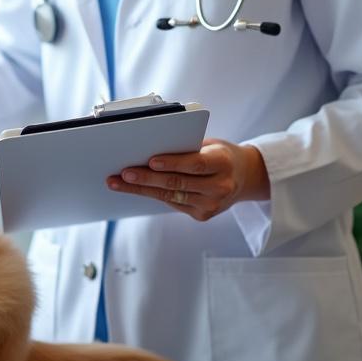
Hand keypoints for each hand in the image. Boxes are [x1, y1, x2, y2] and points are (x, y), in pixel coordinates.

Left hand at [107, 138, 269, 221]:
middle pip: (177, 182)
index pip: (194, 163)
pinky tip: (133, 190)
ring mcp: (212, 204)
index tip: (150, 161)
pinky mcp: (203, 215)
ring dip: (140, 190)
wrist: (244, 176)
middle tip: (123, 173)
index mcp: (223, 163)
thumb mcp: (210, 145)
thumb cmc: (219, 154)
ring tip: (117, 183)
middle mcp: (220, 186)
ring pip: (170, 196)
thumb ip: (185, 148)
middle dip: (147, 178)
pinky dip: (151, 195)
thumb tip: (147, 150)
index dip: (172, 163)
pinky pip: (172, 203)